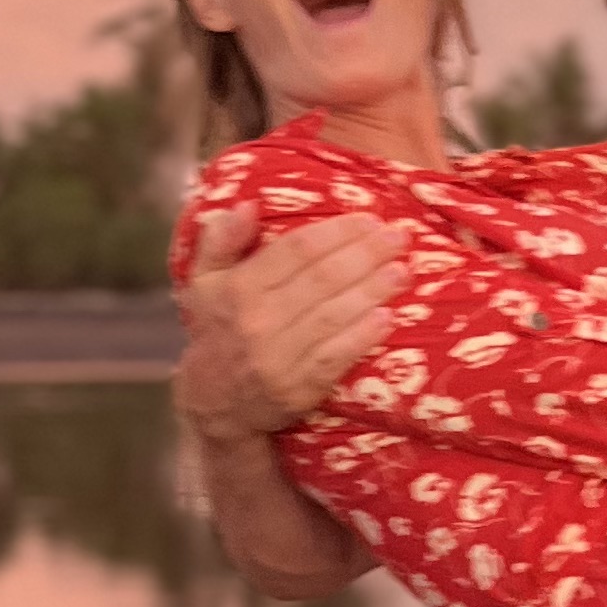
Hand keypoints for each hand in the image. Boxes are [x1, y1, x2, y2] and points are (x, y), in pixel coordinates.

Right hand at [174, 201, 402, 437]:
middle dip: (366, 255)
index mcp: (238, 288)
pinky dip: (363, 337)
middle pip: (322, 279)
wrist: (214, 402)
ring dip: (373, 291)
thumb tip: (250, 204)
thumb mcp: (203, 281)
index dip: (337, 232)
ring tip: (403, 272)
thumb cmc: (217, 330)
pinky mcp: (299, 389)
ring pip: (334, 316)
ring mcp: (280, 357)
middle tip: (399, 238)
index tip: (369, 219)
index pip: (295, 251)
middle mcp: (258, 321)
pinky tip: (387, 318)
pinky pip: (336, 357)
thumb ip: (221, 239)